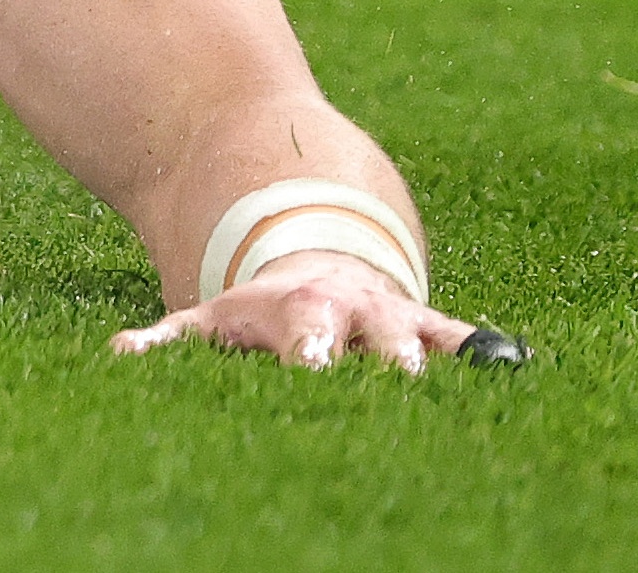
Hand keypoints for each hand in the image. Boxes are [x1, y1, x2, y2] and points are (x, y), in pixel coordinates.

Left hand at [110, 251, 492, 371]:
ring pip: (425, 346)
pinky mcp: (428, 325)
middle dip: (387, 367)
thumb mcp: (211, 317)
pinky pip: (463, 339)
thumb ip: (170, 338)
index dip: (312, 357)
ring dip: (442, 365)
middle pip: (375, 347)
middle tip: (400, 381)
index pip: (306, 343)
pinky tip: (518, 367)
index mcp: (299, 317)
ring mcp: (393, 321)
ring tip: (473, 386)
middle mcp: (353, 315)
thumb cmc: (255, 308)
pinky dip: (486, 352)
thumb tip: (119, 353)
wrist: (310, 250)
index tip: (316, 371)